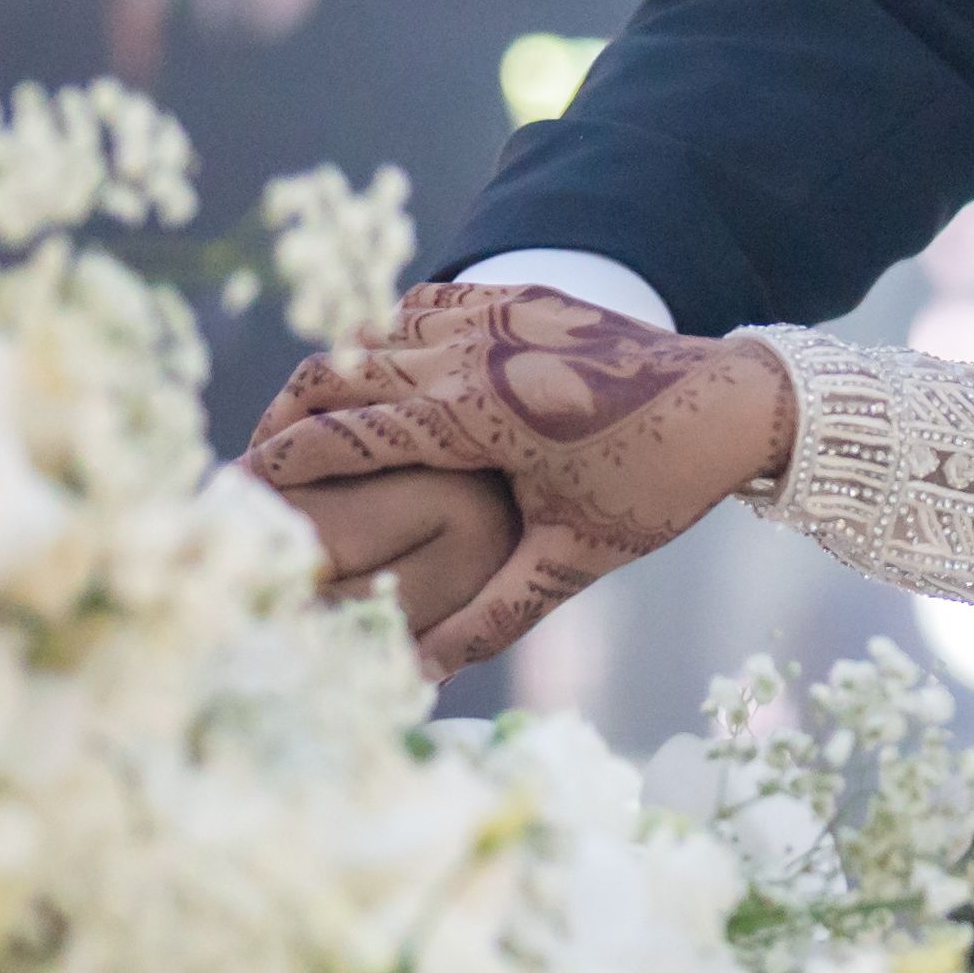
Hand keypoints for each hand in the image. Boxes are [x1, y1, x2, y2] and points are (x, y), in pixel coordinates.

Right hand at [246, 284, 799, 672]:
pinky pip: (426, 304)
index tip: (237, 486)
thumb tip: (421, 676)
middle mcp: (476, 350)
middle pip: (342, 369)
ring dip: (336, 370)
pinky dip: (389, 334)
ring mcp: (497, 312)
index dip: (283, 458)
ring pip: (377, 329)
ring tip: (308, 423)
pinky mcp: (520, 296)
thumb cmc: (658, 485)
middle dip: (289, 413)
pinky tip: (381, 371)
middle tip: (255, 457)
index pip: (348, 430)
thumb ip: (491, 616)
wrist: (736, 399)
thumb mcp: (575, 559)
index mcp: (478, 413)